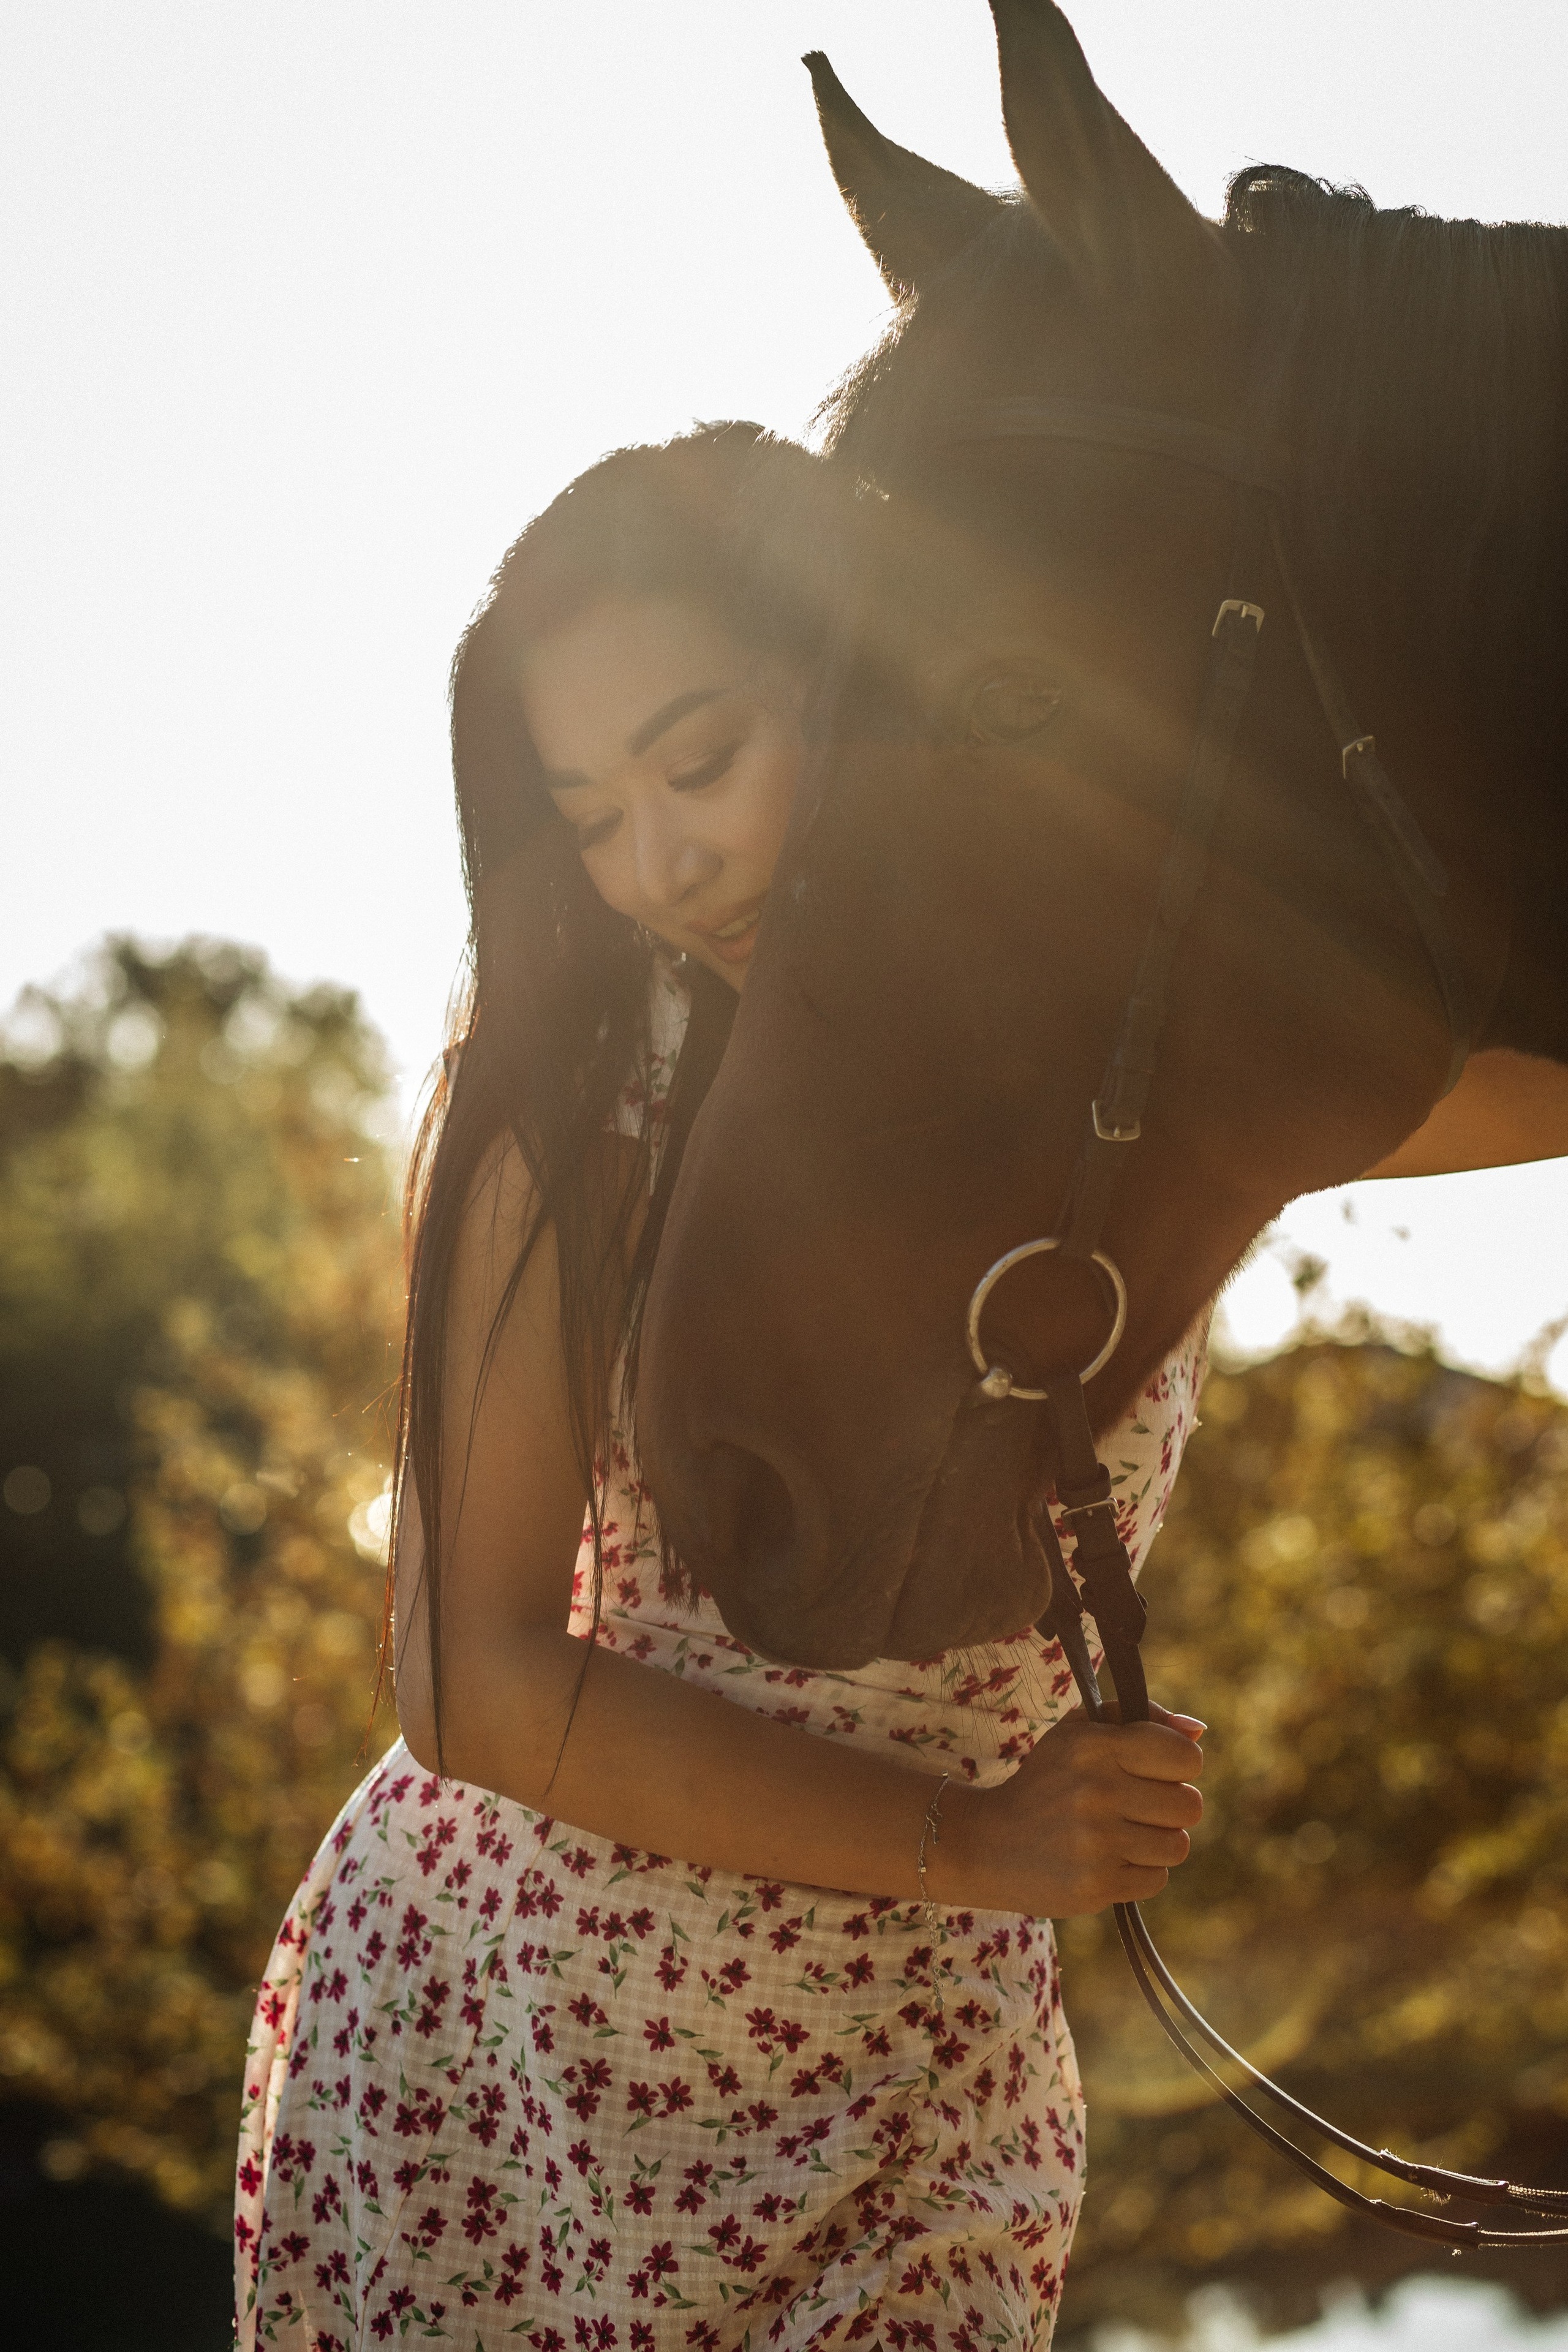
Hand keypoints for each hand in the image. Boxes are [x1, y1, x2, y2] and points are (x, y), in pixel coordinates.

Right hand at [947, 1702, 1203, 1917]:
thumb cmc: (1046, 1780)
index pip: (1184, 1757)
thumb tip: (1197, 1730)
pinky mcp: (1096, 1885)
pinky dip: (1138, 1872)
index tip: (1156, 1771)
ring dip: (1156, 1842)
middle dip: (1170, 1807)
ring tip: (1120, 1834)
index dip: (1179, 1765)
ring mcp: (1096, 1841)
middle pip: (1189, 1805)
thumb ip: (1142, 1718)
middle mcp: (1096, 1791)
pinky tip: (1106, 1859)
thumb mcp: (1079, 1731)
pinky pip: (1156, 1879)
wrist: (986, 1843)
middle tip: (1137, 1806)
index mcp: (1095, 1745)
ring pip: (1177, 1846)